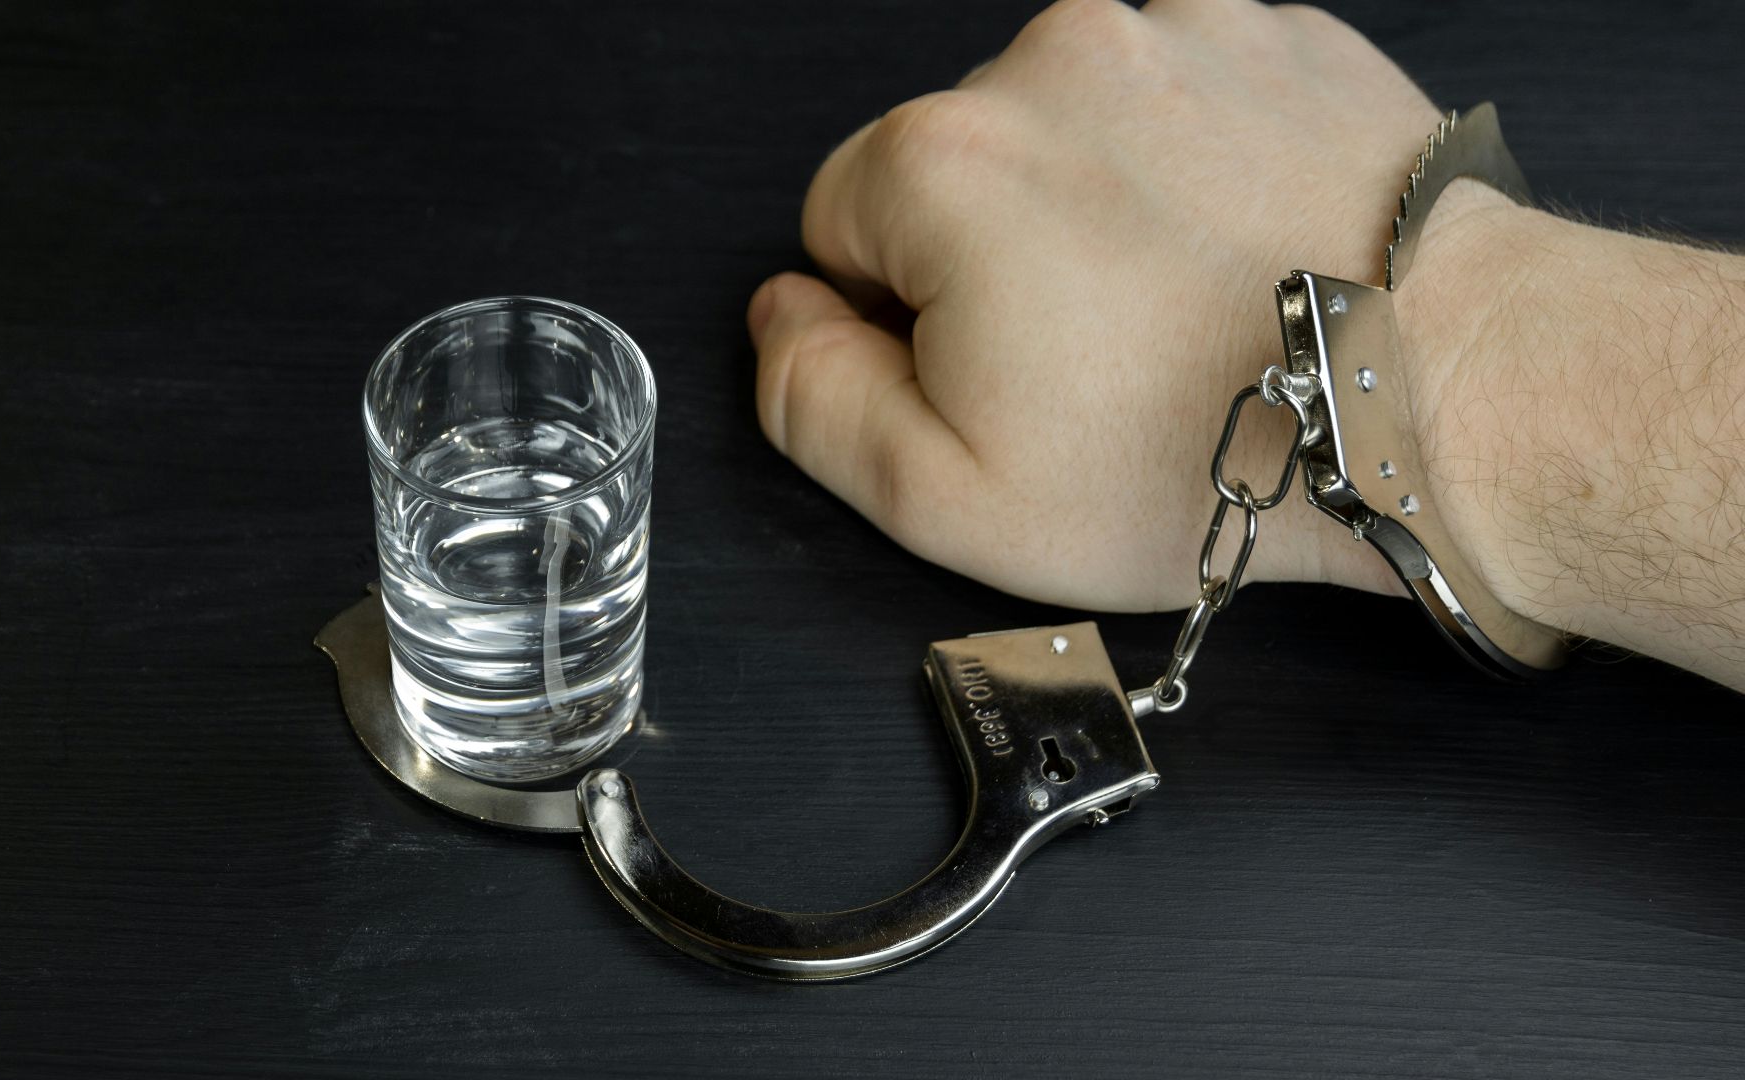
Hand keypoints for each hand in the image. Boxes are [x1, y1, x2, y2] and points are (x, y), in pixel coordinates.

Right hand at [747, 0, 1445, 609]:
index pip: (840, 223)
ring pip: (1071, 127)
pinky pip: (1181, 96)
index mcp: (942, 162)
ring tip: (1184, 306)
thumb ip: (809, 397)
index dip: (904, 319)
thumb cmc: (1208, 453)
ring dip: (1100, 204)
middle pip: (959, 165)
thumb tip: (785, 313)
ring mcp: (1176, 31)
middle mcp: (1050, 60)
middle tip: (1101, 359)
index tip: (1000, 374)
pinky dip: (1193, 164)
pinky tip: (1242, 248)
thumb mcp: (946, 496)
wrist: (1442, 399)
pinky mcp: (1276, 32)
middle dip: (1002, 255)